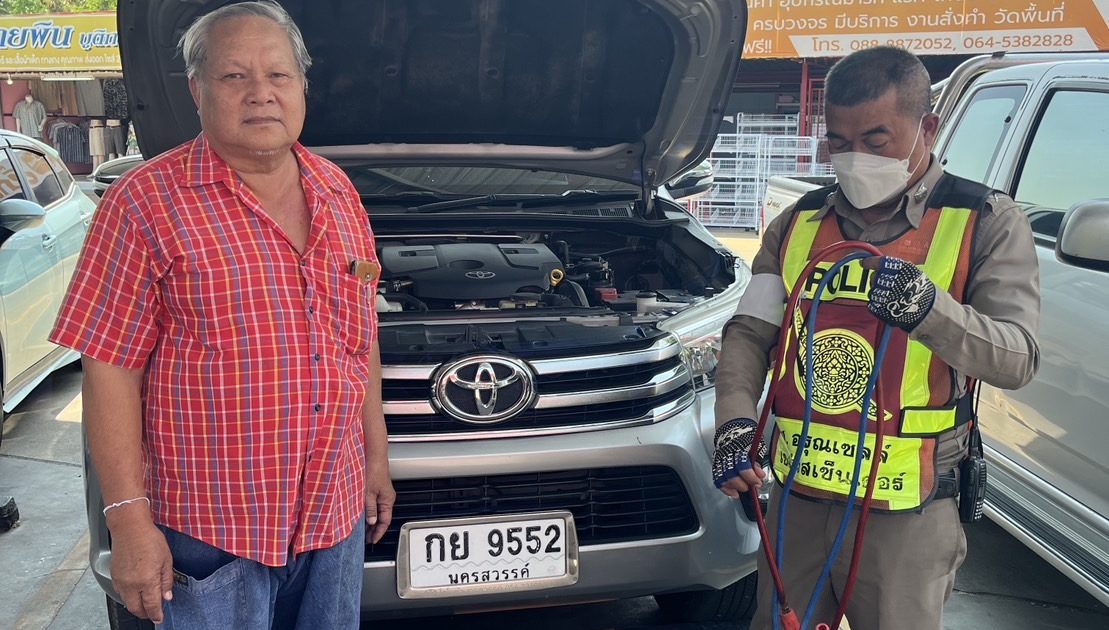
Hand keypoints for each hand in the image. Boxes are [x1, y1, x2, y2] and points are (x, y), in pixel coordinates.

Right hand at [105, 508, 172, 622]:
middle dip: (145, 613)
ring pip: (127, 602)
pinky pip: (120, 593)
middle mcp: (131, 584)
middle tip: (153, 613)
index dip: (156, 614)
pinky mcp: (113, 576)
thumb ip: (166, 580)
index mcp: (147, 581)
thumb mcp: (167, 559)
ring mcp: (120, 581)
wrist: (129, 528)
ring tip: (145, 603)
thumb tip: (167, 596)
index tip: (159, 618)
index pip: (152, 605)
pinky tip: (134, 592)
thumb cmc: (149, 539)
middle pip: (136, 608)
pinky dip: (128, 596)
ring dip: (136, 606)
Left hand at [365, 461, 395, 543]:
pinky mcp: (376, 488)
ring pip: (377, 511)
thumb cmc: (373, 471)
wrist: (373, 456)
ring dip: (370, 520)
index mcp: (388, 500)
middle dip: (374, 529)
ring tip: (361, 529)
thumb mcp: (368, 493)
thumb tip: (371, 522)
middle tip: (366, 538)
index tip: (373, 541)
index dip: (378, 533)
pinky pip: (373, 504)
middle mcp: (386, 497)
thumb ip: (370, 509)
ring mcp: (382, 493)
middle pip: (381, 518)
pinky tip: (360, 513)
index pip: (385, 522)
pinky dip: (368, 511)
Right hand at [712, 418, 766, 498]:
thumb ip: (757, 461)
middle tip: (750, 487)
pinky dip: (724, 487)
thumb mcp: (756, 446)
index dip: (750, 476)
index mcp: (739, 447)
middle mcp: (727, 454)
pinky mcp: (716, 463)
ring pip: (722, 477)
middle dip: (742, 484)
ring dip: (732, 487)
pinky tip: (732, 492)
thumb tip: (760, 475)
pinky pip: (717, 478)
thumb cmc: (747, 437)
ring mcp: (720, 459)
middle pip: (730, 474)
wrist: (734, 428)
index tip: (758, 481)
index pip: (742, 464)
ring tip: (741, 492)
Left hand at [863, 256, 935, 331]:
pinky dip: (878, 304)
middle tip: (888, 285)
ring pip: (872, 291)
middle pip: (874, 277)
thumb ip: (895, 267)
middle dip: (878, 280)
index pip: (879, 262)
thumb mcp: (912, 272)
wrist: (928, 311)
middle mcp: (890, 281)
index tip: (864, 263)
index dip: (869, 262)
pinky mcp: (880, 309)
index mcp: (900, 269)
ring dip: (879, 293)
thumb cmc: (920, 291)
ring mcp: (884, 296)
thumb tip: (878, 263)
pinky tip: (889, 304)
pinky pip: (872, 304)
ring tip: (892, 297)